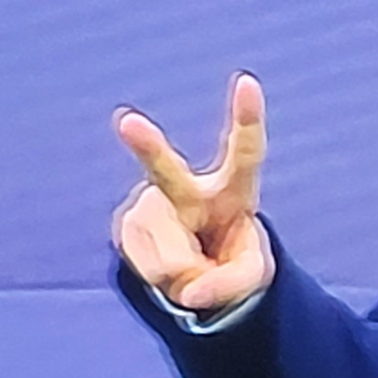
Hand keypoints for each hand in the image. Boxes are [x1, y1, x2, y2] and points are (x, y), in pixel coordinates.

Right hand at [111, 73, 274, 314]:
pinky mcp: (127, 225)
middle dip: (145, 144)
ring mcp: (151, 204)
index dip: (247, 117)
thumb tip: (193, 296)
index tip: (247, 81)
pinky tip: (170, 267)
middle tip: (126, 121)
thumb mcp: (251, 274)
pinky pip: (147, 269)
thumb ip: (235, 283)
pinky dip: (164, 283)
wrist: (197, 267)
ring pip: (167, 256)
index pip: (245, 151)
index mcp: (233, 188)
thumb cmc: (232, 256)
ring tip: (193, 267)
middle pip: (165, 169)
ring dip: (185, 278)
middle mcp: (187, 188)